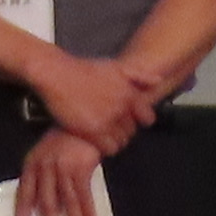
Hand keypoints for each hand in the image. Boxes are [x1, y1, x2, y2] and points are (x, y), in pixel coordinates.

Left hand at [16, 127, 106, 215]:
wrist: (81, 121)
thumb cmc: (63, 139)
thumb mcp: (45, 154)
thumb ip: (42, 176)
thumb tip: (45, 206)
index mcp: (32, 165)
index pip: (24, 196)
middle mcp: (45, 168)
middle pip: (46, 204)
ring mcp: (63, 168)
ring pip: (66, 202)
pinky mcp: (80, 167)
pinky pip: (83, 194)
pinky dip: (87, 209)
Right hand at [25, 52, 161, 155]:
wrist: (57, 74)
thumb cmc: (83, 69)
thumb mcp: (114, 66)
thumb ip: (138, 75)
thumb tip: (159, 81)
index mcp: (129, 92)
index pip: (147, 118)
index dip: (137, 121)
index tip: (126, 120)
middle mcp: (121, 107)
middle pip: (132, 131)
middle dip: (122, 131)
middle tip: (108, 126)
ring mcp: (107, 120)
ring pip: (121, 142)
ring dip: (113, 140)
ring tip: (101, 133)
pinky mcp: (92, 131)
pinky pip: (109, 149)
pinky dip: (105, 148)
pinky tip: (95, 139)